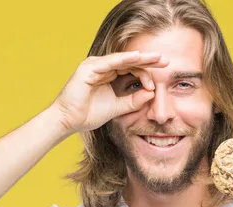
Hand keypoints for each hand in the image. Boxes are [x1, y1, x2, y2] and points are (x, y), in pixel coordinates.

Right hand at [50, 50, 168, 133]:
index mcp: (106, 74)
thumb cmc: (87, 115)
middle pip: (128, 61)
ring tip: (156, 58)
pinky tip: (138, 57)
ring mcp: (93, 66)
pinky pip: (110, 62)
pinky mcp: (88, 69)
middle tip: (165, 60)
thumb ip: (133, 101)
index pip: (130, 68)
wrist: (67, 122)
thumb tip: (151, 93)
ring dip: (140, 59)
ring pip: (122, 59)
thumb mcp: (117, 108)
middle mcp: (100, 67)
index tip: (157, 84)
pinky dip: (124, 59)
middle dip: (148, 60)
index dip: (146, 72)